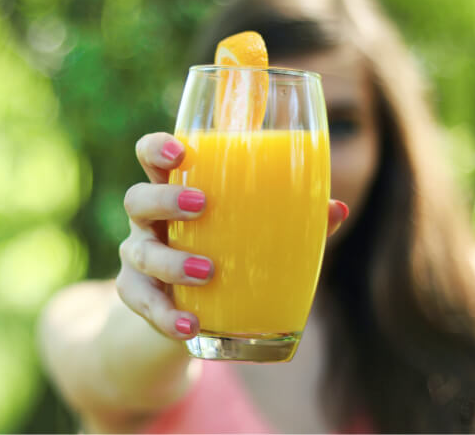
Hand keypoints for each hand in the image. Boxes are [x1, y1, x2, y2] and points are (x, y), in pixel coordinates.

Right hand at [117, 132, 348, 340]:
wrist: (193, 311)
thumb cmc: (226, 255)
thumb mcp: (252, 235)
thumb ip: (290, 221)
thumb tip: (337, 209)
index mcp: (175, 192)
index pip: (152, 157)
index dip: (157, 148)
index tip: (180, 151)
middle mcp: (150, 221)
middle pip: (138, 198)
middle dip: (164, 198)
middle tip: (200, 205)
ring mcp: (139, 257)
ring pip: (140, 253)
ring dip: (172, 262)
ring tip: (206, 271)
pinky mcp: (137, 294)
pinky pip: (143, 303)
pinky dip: (166, 315)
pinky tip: (190, 324)